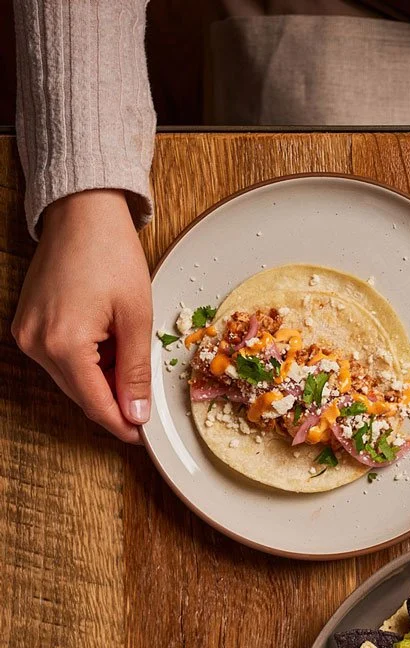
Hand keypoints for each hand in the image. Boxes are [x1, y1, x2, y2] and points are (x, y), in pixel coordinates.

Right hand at [12, 189, 152, 443]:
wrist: (81, 212)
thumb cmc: (110, 253)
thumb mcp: (136, 318)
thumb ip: (135, 372)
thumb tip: (137, 414)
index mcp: (64, 344)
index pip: (96, 406)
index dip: (123, 425)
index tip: (143, 434)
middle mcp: (37, 344)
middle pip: (82, 396)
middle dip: (115, 399)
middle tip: (144, 390)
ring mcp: (27, 334)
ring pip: (72, 380)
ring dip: (101, 379)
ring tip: (125, 348)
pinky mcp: (26, 325)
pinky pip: (60, 360)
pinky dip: (86, 361)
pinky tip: (106, 341)